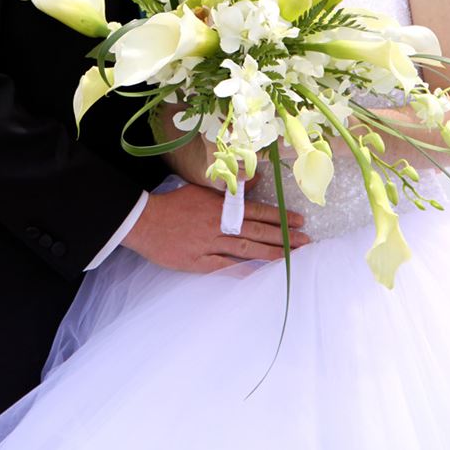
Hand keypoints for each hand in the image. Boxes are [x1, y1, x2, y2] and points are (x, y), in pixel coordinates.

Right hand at [121, 182, 309, 272]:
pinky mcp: (198, 262)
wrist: (144, 221)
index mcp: (220, 205)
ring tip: (291, 257)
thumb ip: (228, 185)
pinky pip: (225, 267)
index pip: (257, 212)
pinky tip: (259, 273)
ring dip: (271, 253)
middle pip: (257, 232)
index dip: (279, 217)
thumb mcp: (201, 187)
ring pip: (246, 250)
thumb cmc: (173, 203)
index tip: (299, 221)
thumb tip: (252, 176)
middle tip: (305, 241)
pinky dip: (243, 269)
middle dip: (283, 237)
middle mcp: (219, 224)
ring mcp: (209, 245)